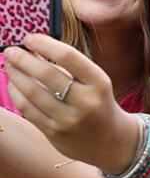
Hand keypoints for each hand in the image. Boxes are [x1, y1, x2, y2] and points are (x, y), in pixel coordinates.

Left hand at [3, 34, 138, 173]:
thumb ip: (70, 68)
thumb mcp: (95, 83)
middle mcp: (86, 101)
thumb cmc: (99, 102)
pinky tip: (13, 84)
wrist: (111, 140)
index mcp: (99, 82)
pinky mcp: (56, 133)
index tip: (30, 38)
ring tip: (9, 65)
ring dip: (16, 75)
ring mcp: (70, 119)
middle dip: (24, 59)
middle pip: (48, 74)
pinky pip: (29, 110)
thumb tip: (33, 50)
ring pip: (34, 93)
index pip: (69, 57)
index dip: (45, 44)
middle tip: (11, 50)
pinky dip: (16, 93)